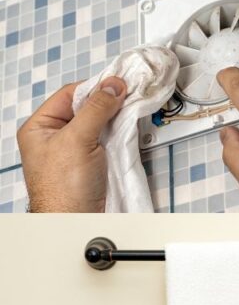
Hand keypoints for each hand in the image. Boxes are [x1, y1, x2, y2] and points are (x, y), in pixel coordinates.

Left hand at [17, 78, 125, 211]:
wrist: (76, 220)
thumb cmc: (63, 188)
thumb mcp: (77, 140)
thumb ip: (95, 110)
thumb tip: (112, 86)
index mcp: (40, 127)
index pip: (70, 95)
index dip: (94, 88)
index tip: (117, 84)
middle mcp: (57, 136)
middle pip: (86, 108)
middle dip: (108, 103)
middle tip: (128, 96)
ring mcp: (76, 149)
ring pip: (100, 123)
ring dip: (116, 119)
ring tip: (130, 112)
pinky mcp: (93, 161)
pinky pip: (108, 139)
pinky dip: (120, 133)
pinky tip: (129, 130)